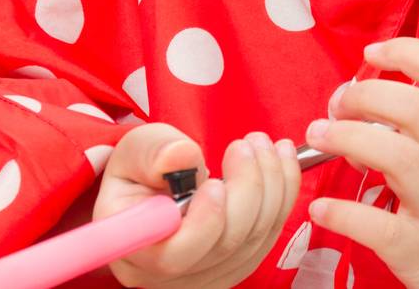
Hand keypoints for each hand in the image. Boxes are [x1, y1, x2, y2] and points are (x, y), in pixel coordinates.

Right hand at [94, 121, 302, 287]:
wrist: (158, 187)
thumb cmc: (143, 169)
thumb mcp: (136, 150)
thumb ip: (154, 151)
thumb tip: (182, 156)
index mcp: (135, 247)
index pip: (174, 256)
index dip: (205, 223)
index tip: (214, 182)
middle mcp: (168, 274)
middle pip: (225, 245)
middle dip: (248, 186)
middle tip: (248, 143)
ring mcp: (205, 275)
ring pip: (255, 238)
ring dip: (271, 183)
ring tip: (263, 143)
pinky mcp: (235, 265)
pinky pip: (270, 234)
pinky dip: (283, 193)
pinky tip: (282, 159)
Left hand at [302, 37, 418, 288]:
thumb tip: (375, 108)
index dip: (409, 52)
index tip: (373, 53)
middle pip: (418, 111)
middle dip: (368, 95)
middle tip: (336, 104)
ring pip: (401, 158)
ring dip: (350, 139)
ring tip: (318, 137)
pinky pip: (379, 225)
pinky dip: (342, 212)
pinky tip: (320, 208)